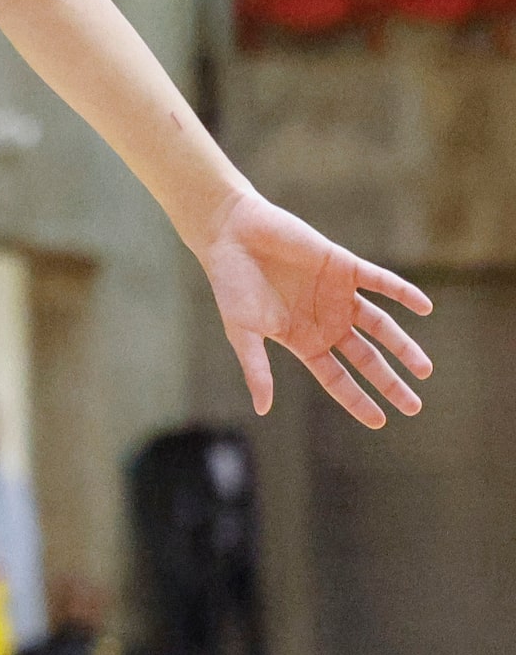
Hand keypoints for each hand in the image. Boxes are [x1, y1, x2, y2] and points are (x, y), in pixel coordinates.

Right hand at [194, 192, 431, 426]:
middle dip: (389, 382)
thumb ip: (255, 368)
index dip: (357, 399)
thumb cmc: (230, 283)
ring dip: (404, 346)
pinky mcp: (343, 265)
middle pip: (365, 358)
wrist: (232, 233)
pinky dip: (403, 293)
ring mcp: (337, 294)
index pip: (336, 377)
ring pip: (380, 325)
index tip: (380, 421)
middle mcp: (325, 320)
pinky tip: (424, 307)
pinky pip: (381, 282)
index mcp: (302, 340)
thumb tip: (263, 410)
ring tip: (424, 369)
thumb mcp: (241, 331)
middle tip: (413, 406)